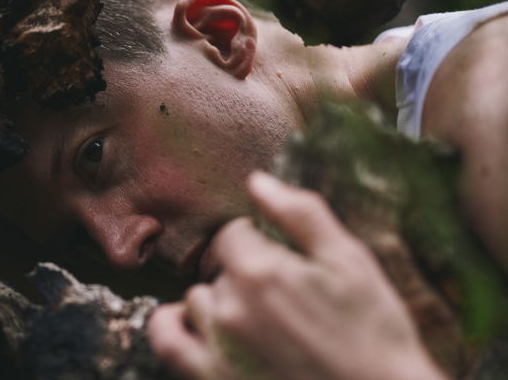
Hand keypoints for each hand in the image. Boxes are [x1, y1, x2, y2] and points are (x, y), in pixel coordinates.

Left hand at [148, 171, 448, 379]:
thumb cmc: (374, 333)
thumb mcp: (350, 261)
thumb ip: (301, 214)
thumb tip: (257, 180)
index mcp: (262, 272)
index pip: (233, 233)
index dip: (257, 240)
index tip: (281, 258)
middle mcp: (230, 309)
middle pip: (218, 268)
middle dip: (244, 273)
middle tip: (281, 297)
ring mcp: (218, 348)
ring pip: (196, 300)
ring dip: (218, 301)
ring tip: (256, 318)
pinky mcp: (211, 378)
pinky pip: (166, 341)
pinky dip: (169, 325)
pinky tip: (187, 321)